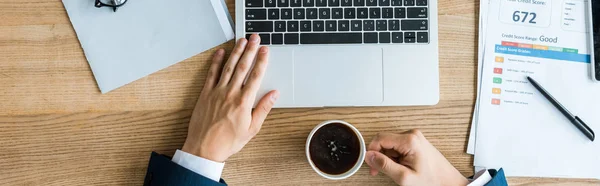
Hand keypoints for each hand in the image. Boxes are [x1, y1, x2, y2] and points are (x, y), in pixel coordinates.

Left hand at [181, 34, 278, 161]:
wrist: (204, 149)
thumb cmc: (228, 142)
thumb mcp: (252, 129)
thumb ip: (263, 109)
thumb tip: (274, 94)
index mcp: (244, 102)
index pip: (255, 76)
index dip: (261, 61)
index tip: (265, 50)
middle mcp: (230, 93)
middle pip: (243, 67)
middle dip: (250, 50)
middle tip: (255, 38)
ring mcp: (217, 92)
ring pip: (228, 67)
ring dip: (236, 52)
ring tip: (241, 40)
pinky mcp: (205, 94)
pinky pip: (211, 74)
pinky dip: (216, 62)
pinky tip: (221, 52)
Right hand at [365, 130, 468, 185]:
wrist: (448, 182)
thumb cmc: (432, 180)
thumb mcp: (404, 177)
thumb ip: (384, 165)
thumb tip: (369, 156)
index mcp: (409, 140)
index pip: (380, 138)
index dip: (371, 151)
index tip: (370, 164)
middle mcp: (412, 134)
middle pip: (385, 141)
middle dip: (379, 156)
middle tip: (379, 170)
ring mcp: (415, 137)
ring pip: (390, 144)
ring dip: (387, 157)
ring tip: (395, 170)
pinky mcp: (416, 142)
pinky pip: (398, 146)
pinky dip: (395, 157)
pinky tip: (401, 166)